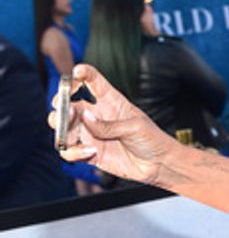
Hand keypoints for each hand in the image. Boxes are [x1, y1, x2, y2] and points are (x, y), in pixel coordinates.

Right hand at [48, 64, 177, 185]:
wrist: (160, 164)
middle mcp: (96, 116)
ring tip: (69, 132)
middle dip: (60, 105)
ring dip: (60, 129)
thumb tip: (84, 117)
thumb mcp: (135, 127)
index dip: (81, 74)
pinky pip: (69, 151)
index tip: (76, 73)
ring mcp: (90, 134)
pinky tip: (90, 152)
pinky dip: (73, 152)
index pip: (92, 81)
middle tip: (65, 111)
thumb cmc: (152, 139)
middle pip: (67, 104)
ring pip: (62, 128)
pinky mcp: (89, 153)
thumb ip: (108, 124)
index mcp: (110, 101)